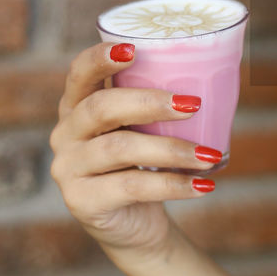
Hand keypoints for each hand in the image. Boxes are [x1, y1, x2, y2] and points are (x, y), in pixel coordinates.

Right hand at [50, 42, 218, 261]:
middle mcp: (65, 134)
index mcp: (76, 107)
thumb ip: (156, 104)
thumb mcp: (145, 130)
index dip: (100, 58)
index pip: (79, 74)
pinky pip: (132, 187)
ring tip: (210, 155)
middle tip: (193, 104)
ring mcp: (68, 169)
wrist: (136, 225)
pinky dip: (173, 185)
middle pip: (101, 108)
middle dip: (149, 102)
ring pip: (120, 148)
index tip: (134, 50)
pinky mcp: (82, 201)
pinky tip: (202, 184)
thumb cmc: (145, 164)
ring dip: (172, 149)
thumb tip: (212, 73)